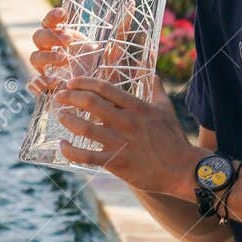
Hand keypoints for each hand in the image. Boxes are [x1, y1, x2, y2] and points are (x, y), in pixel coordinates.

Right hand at [27, 4, 165, 104]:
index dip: (53, 16)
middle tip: (69, 40)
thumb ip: (121, 31)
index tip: (65, 14)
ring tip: (64, 60)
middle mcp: (50, 51)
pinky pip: (33, 84)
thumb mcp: (113, 51)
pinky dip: (37, 82)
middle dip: (52, 36)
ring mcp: (46, 69)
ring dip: (47, 56)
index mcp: (61, 38)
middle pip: (38, 37)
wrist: (100, 98)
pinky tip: (50, 83)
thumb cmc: (103, 70)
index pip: (48, 22)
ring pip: (34, 58)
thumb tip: (133, 5)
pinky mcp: (45, 87)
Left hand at [54, 74, 194, 196]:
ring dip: (67, 119)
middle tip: (59, 96)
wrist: (181, 169)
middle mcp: (126, 122)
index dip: (84, 82)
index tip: (71, 82)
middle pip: (90, 103)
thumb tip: (151, 72)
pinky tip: (63, 144)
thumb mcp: (165, 108)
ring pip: (84, 128)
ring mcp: (120, 143)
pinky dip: (70, 150)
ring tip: (60, 115)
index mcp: (136, 107)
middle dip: (70, 97)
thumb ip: (156, 88)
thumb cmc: (173, 138)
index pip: (104, 88)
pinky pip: (86, 156)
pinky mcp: (116, 162)